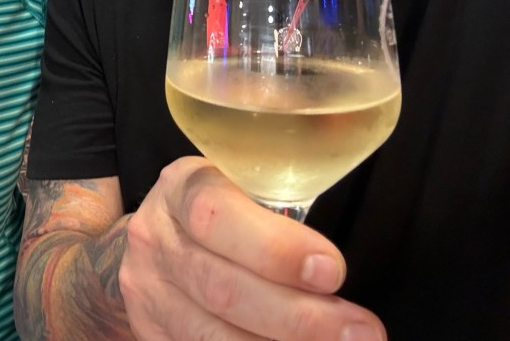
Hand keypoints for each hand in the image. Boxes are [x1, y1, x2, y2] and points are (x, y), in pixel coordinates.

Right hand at [119, 157, 385, 340]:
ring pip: (213, 336)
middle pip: (222, 287)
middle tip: (360, 330)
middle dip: (299, 316)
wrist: (158, 241)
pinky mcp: (153, 334)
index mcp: (182, 188)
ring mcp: (149, 293)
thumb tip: (342, 220)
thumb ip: (283, 202)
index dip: (275, 249)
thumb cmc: (219, 210)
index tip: (331, 270)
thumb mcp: (238, 183)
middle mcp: (156, 240)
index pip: (216, 215)